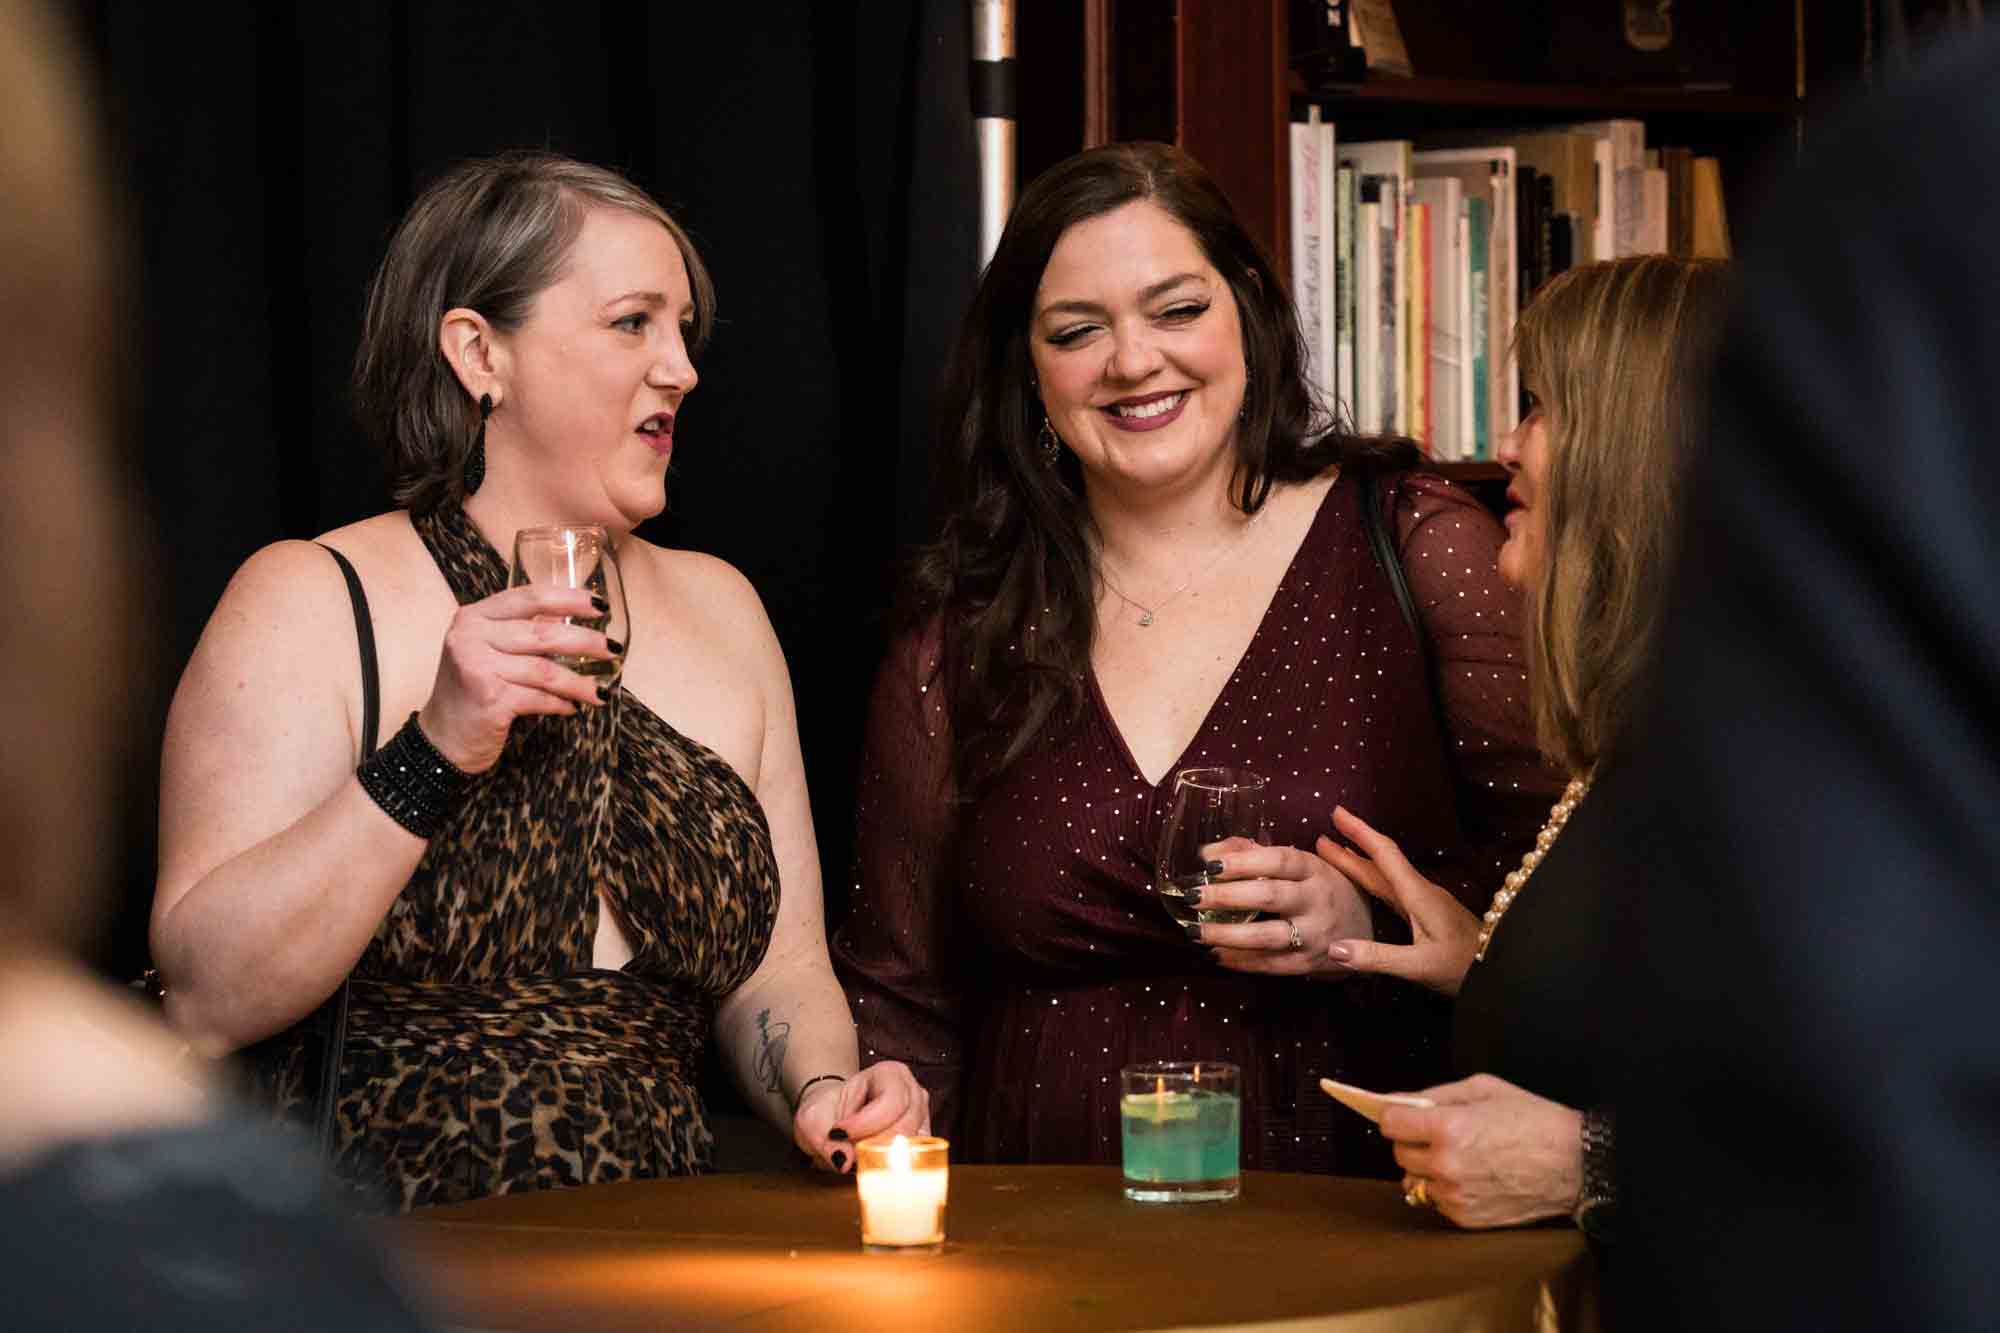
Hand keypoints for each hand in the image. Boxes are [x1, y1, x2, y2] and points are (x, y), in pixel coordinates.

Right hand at [416, 583, 618, 772]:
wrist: (441, 739)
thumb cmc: (471, 692)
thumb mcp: (488, 652)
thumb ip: (521, 633)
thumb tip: (574, 621)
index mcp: (474, 617)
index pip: (529, 597)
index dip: (570, 599)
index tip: (600, 605)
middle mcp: (471, 636)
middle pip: (543, 633)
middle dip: (585, 642)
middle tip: (612, 651)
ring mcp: (477, 667)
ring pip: (545, 670)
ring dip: (579, 682)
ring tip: (600, 691)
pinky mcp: (488, 699)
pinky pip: (539, 698)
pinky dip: (561, 704)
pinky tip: (572, 708)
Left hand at [792, 1060, 929, 1173]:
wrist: (832, 1119)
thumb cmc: (826, 1112)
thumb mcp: (814, 1122)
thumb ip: (826, 1142)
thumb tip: (844, 1162)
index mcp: (891, 1074)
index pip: (891, 1101)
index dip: (866, 1123)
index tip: (838, 1134)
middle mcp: (913, 1093)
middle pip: (905, 1126)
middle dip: (874, 1145)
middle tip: (847, 1153)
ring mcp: (920, 1119)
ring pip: (911, 1146)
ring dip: (882, 1158)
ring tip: (856, 1156)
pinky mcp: (920, 1142)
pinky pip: (913, 1160)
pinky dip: (891, 1167)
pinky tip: (870, 1165)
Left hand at [1193, 841, 1373, 977]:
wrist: (1364, 928)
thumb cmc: (1321, 887)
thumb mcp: (1301, 864)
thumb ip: (1254, 851)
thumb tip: (1209, 853)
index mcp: (1314, 869)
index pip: (1279, 860)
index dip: (1244, 861)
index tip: (1210, 865)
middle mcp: (1316, 900)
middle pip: (1269, 897)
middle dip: (1226, 897)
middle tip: (1193, 896)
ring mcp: (1314, 935)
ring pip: (1267, 936)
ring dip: (1227, 934)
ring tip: (1196, 931)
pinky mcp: (1309, 963)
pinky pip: (1270, 965)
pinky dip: (1240, 961)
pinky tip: (1216, 954)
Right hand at [1314, 805, 1478, 996]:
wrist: (1502, 970)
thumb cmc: (1464, 967)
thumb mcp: (1418, 966)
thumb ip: (1377, 956)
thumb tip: (1333, 948)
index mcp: (1418, 895)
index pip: (1385, 855)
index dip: (1360, 832)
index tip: (1337, 813)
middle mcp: (1421, 891)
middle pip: (1381, 863)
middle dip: (1351, 846)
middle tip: (1322, 835)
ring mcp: (1426, 902)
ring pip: (1387, 876)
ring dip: (1360, 862)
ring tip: (1336, 853)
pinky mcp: (1429, 913)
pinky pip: (1394, 890)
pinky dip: (1373, 880)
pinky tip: (1366, 885)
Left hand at [1380, 1073, 1581, 1228]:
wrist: (1573, 1163)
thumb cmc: (1533, 1120)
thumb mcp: (1483, 1089)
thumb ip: (1435, 1094)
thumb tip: (1397, 1101)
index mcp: (1448, 1128)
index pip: (1390, 1123)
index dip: (1396, 1115)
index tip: (1402, 1115)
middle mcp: (1446, 1165)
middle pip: (1399, 1153)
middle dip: (1411, 1140)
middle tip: (1435, 1133)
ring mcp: (1455, 1195)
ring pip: (1414, 1180)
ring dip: (1426, 1167)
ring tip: (1456, 1156)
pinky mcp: (1466, 1218)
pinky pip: (1435, 1201)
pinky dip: (1444, 1189)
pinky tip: (1469, 1175)